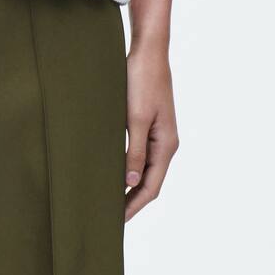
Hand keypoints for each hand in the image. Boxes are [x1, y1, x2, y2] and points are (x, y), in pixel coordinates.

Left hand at [124, 36, 176, 221]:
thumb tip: (130, 182)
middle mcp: (165, 144)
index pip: (151, 187)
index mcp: (166, 145)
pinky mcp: (148, 126)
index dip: (134, 206)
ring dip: (128, 187)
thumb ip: (134, 151)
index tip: (116, 221)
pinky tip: (112, 173)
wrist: (147, 52)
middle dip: (131, 201)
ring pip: (143, 171)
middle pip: (149, 182)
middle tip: (109, 218)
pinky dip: (127, 169)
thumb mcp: (136, 119)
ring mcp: (158, 135)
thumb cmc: (141, 81)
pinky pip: (139, 156)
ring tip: (108, 201)